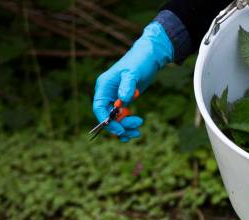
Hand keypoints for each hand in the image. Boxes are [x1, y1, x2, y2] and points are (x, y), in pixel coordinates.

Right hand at [92, 22, 173, 141]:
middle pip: (108, 117)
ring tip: (138, 132)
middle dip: (120, 126)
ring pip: (115, 120)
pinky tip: (134, 132)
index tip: (119, 130)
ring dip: (125, 128)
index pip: (99, 108)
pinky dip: (127, 126)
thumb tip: (123, 100)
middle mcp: (107, 93)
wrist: (149, 58)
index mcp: (104, 86)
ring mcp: (115, 98)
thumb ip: (127, 86)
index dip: (107, 121)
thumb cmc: (139, 62)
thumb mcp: (133, 73)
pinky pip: (122, 117)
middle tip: (136, 128)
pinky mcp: (124, 101)